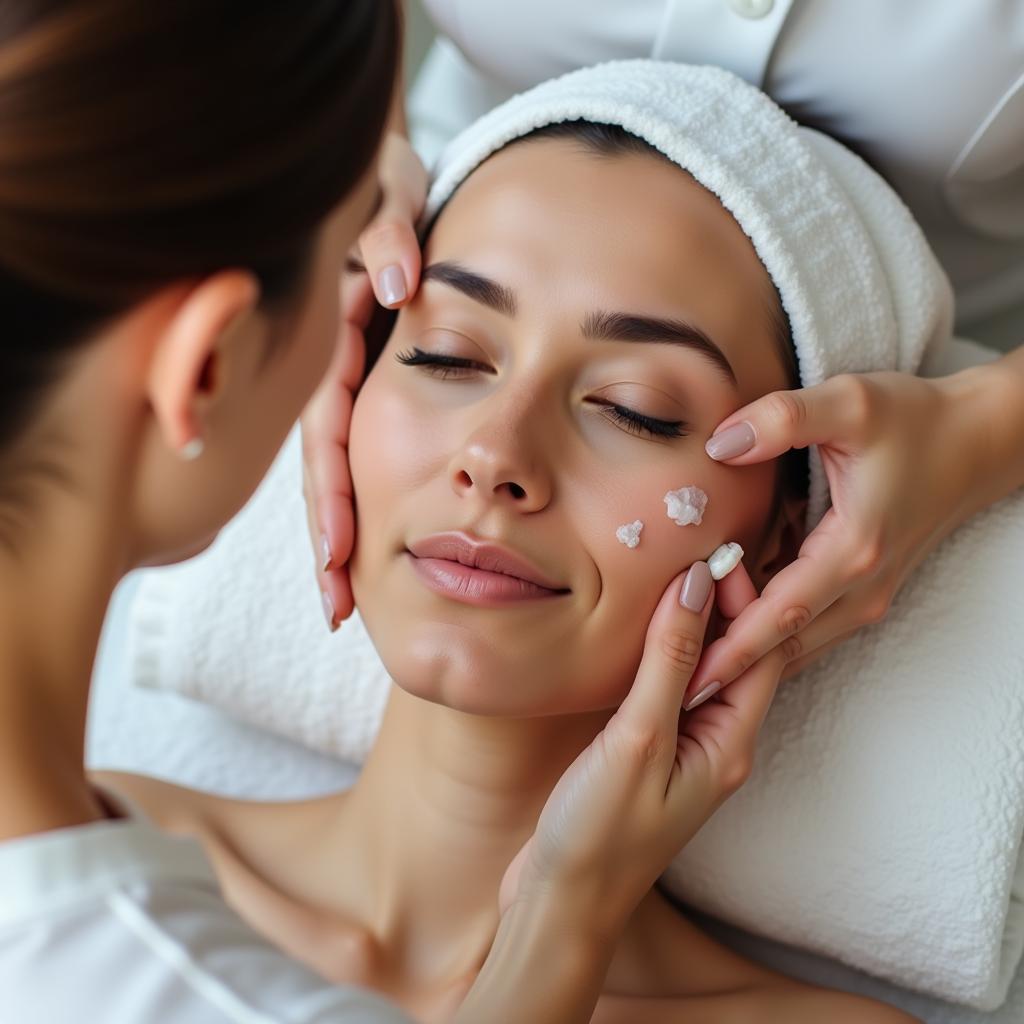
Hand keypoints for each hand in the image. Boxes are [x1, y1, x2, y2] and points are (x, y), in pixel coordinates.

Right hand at [301, 132, 427, 626]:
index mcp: (330, 339)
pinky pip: (353, 453)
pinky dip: (353, 502)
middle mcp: (330, 372)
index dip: (334, 490)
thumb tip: (394, 284)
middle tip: (337, 605)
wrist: (378, 179)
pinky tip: (359, 550)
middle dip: (328, 535)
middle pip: (324, 465)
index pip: (328, 428)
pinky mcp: (357, 388)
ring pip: (333, 469)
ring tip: (341, 597)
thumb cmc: (384, 188)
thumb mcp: (385, 197)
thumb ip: (386, 234)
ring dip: (336, 533)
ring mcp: (343, 384)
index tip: (341, 552)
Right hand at [499, 561, 783, 940]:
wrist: (562, 905)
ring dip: (694, 622)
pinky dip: (663, 651)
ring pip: (702, 670)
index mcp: (730, 743)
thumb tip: (697, 585)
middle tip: (699, 545)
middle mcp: (716, 743)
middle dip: (727, 602)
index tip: (719, 548)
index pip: (759, 651)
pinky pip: (670, 689)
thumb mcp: (638, 739)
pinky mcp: (648, 753)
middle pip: (738, 656)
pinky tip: (643, 628)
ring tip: (675, 571)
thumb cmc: (600, 835)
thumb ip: (669, 661)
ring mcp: (682, 749)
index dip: (749, 597)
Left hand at [684, 368, 994, 702]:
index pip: (782, 615)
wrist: (974, 440)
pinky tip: (725, 633)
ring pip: (797, 644)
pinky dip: (767, 636)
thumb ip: (783, 419)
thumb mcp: (848, 401)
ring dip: (747, 656)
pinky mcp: (862, 592)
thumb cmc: (914, 420)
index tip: (687, 677)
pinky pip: (808, 628)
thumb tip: (720, 445)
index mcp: (854, 551)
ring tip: (687, 668)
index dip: (732, 647)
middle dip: (729, 665)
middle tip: (671, 684)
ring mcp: (866, 596)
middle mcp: (863, 588)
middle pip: (785, 644)